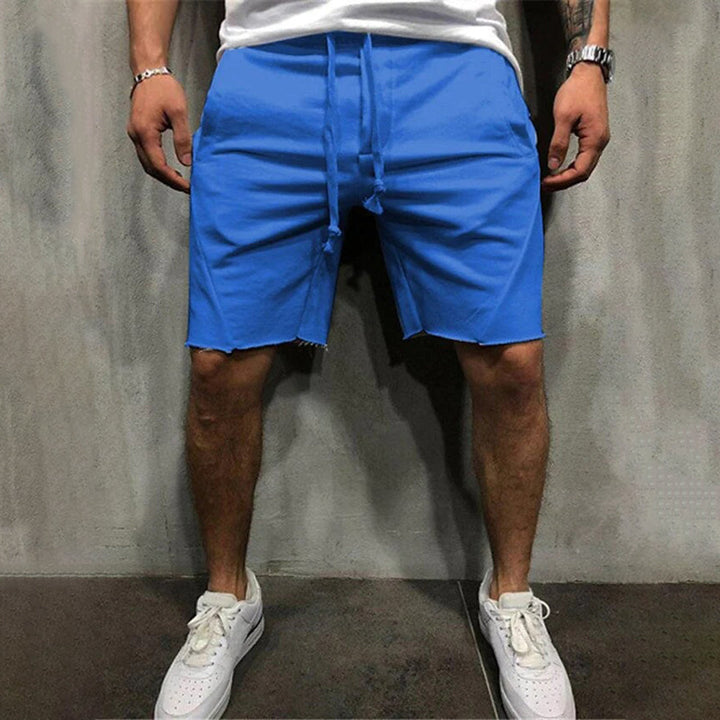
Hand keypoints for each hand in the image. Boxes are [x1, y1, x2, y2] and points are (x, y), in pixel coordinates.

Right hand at [126, 74, 191, 192]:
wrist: (149, 72)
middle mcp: (136, 135)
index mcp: (145, 133)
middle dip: (168, 181)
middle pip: (150, 168)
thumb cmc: (164, 88)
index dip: (174, 180)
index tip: (187, 186)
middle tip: (186, 187)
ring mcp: (134, 133)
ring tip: (180, 180)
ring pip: (146, 163)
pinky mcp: (137, 131)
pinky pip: (146, 154)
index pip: (158, 166)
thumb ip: (183, 139)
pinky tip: (170, 167)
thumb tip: (187, 162)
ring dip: (162, 174)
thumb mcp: (179, 112)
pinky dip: (158, 165)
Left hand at [541, 62, 610, 191]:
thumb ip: (558, 143)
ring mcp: (598, 138)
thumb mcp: (563, 117)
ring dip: (568, 175)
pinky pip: (584, 157)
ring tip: (551, 179)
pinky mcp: (593, 134)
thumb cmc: (579, 89)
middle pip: (584, 172)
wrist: (588, 72)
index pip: (580, 170)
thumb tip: (553, 164)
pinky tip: (560, 166)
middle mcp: (600, 141)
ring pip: (584, 166)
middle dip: (564, 181)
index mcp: (595, 139)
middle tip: (546, 185)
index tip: (547, 182)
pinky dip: (571, 166)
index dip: (562, 180)